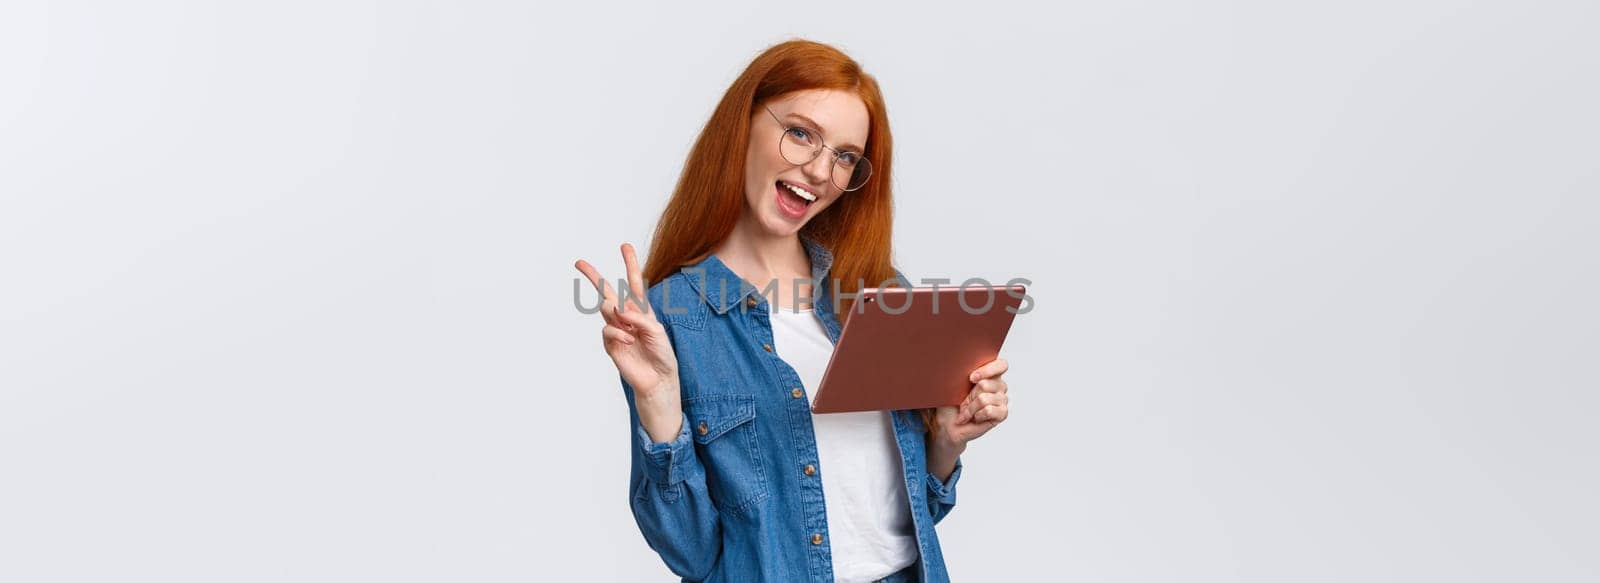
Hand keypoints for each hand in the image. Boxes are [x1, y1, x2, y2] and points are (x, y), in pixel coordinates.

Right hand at [575, 243, 681, 440]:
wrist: (657, 379)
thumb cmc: (662, 354)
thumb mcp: (657, 331)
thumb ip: (640, 317)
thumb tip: (620, 310)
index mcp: (641, 309)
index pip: (635, 283)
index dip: (630, 264)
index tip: (624, 246)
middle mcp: (626, 316)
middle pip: (607, 291)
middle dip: (593, 276)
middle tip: (579, 262)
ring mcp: (616, 329)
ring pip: (605, 308)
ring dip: (615, 311)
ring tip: (628, 322)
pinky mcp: (610, 343)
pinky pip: (608, 329)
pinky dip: (618, 332)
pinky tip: (629, 339)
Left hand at [934, 358, 1009, 447]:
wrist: (947, 424)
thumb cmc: (950, 403)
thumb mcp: (953, 383)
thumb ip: (962, 371)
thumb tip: (960, 365)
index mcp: (990, 373)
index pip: (1001, 365)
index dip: (988, 370)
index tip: (971, 378)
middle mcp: (999, 385)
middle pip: (986, 384)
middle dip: (969, 396)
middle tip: (963, 401)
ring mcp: (1002, 399)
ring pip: (984, 399)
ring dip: (970, 408)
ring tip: (967, 411)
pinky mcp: (1002, 413)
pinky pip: (989, 410)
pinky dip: (977, 415)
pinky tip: (975, 418)